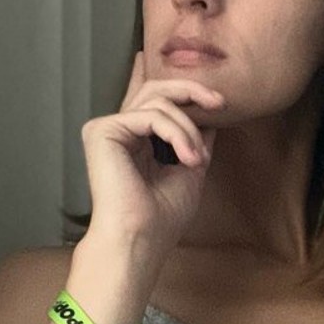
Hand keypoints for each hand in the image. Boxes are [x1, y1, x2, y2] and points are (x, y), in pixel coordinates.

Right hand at [80, 52, 226, 256]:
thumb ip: (196, 138)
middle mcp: (117, 129)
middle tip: (220, 103)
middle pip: (157, 88)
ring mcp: (107, 128)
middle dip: (192, 91)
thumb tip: (211, 113)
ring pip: (158, 100)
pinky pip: (150, 115)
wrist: (141, 239)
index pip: (152, 98)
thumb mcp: (190, 167)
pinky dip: (176, 133)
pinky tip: (187, 158)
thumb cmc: (162, 215)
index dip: (177, 84)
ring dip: (188, 127)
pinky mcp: (102, 130)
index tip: (215, 96)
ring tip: (197, 158)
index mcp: (134, 138)